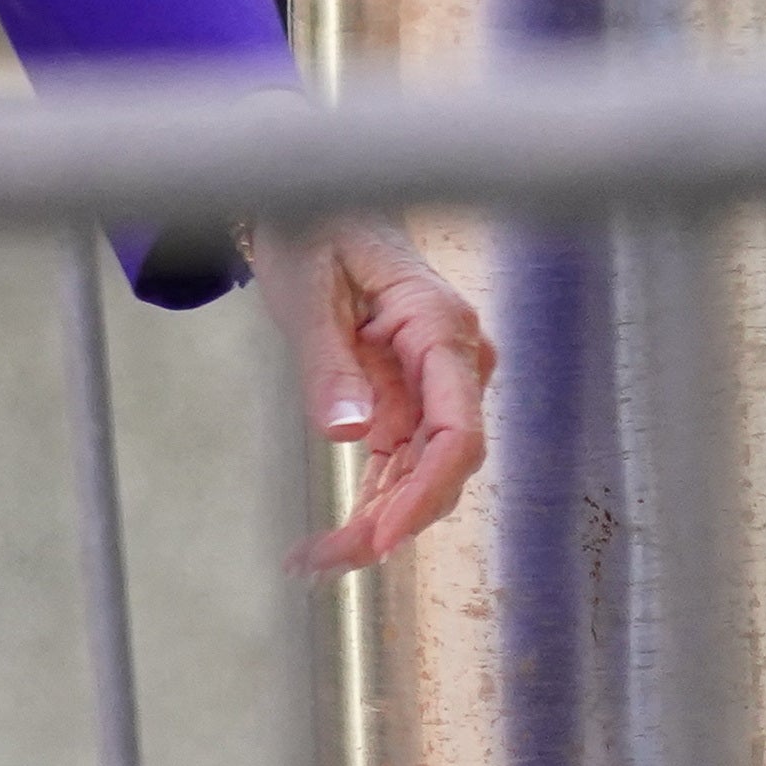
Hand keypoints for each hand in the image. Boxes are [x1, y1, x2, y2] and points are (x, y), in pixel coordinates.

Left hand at [256, 217, 492, 572]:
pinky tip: (323, 545)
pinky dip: (366, 506)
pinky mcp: (408, 403)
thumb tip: (347, 431)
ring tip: (310, 562)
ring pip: (419, 477)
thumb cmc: (316, 227)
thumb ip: (328, 360)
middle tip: (326, 560)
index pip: (457, 431)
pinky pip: (396, 467)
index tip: (384, 536)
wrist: (317, 202)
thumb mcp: (309, 289)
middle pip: (440, 466)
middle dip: (390, 522)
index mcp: (441, 328)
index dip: (427, 492)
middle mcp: (452, 364)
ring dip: (372, 525)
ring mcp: (433, 388)